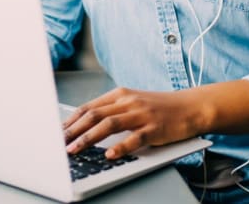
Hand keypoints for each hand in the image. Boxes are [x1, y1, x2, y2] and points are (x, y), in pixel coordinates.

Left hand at [62, 87, 202, 159]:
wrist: (191, 107)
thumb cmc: (160, 108)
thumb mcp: (133, 103)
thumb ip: (112, 111)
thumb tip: (86, 124)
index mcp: (120, 94)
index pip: (89, 107)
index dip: (71, 120)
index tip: (58, 133)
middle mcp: (128, 101)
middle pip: (94, 115)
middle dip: (74, 130)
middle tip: (59, 144)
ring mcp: (141, 114)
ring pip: (109, 124)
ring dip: (88, 138)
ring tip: (75, 150)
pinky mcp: (154, 128)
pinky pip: (134, 138)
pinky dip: (120, 146)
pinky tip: (109, 154)